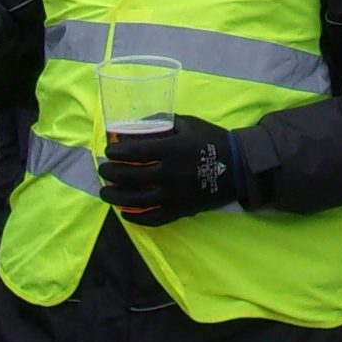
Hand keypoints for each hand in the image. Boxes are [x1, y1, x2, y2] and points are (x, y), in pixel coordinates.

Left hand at [98, 116, 241, 224]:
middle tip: (103, 169)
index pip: (134, 152)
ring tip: (105, 192)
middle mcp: (171, 173)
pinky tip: (125, 212)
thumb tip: (134, 126)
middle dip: (111, 173)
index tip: (109, 151)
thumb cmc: (211, 140)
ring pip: (136, 200)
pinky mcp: (180, 210)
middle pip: (130, 176)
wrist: (238, 167)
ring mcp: (175, 195)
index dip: (117, 152)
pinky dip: (136, 217)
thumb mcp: (188, 123)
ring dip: (115, 196)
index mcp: (172, 149)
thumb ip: (161, 122)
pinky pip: (153, 218)